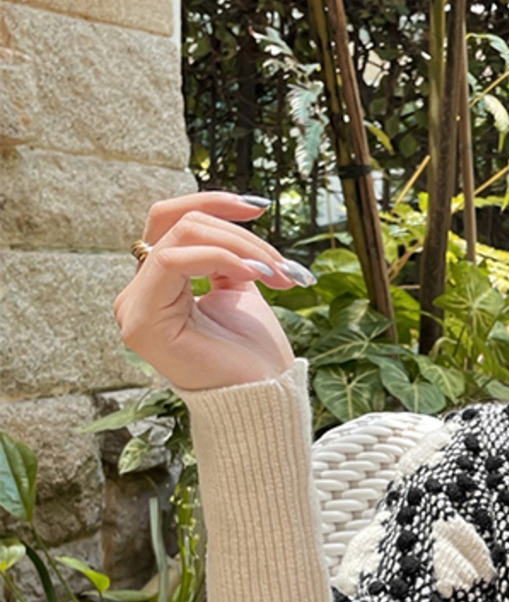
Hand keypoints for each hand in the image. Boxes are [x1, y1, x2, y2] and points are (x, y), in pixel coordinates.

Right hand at [113, 192, 309, 392]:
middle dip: (240, 233)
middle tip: (282, 263)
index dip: (213, 202)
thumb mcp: (239, 288)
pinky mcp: (141, 321)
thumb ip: (225, 254)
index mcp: (158, 285)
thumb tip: (231, 218)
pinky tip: (256, 275)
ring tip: (278, 273)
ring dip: (240, 247)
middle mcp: (138, 294)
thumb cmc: (253, 354)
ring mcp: (134, 307)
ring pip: (182, 236)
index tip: (260, 206)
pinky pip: (174, 261)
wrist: (264, 399)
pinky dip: (222, 258)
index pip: (172, 220)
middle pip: (179, 221)